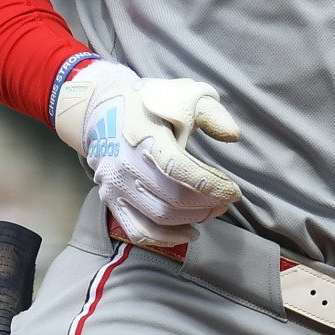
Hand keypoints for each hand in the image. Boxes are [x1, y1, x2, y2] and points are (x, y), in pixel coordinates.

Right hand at [52, 59, 242, 247]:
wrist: (100, 109)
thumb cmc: (149, 103)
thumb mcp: (183, 95)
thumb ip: (211, 113)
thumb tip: (233, 136)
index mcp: (146, 139)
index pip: (181, 171)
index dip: (212, 186)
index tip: (234, 191)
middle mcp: (127, 166)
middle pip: (173, 200)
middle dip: (207, 205)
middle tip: (226, 201)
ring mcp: (116, 186)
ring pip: (159, 218)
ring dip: (192, 220)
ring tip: (212, 211)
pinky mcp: (111, 199)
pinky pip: (137, 230)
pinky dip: (164, 239)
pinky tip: (189, 233)